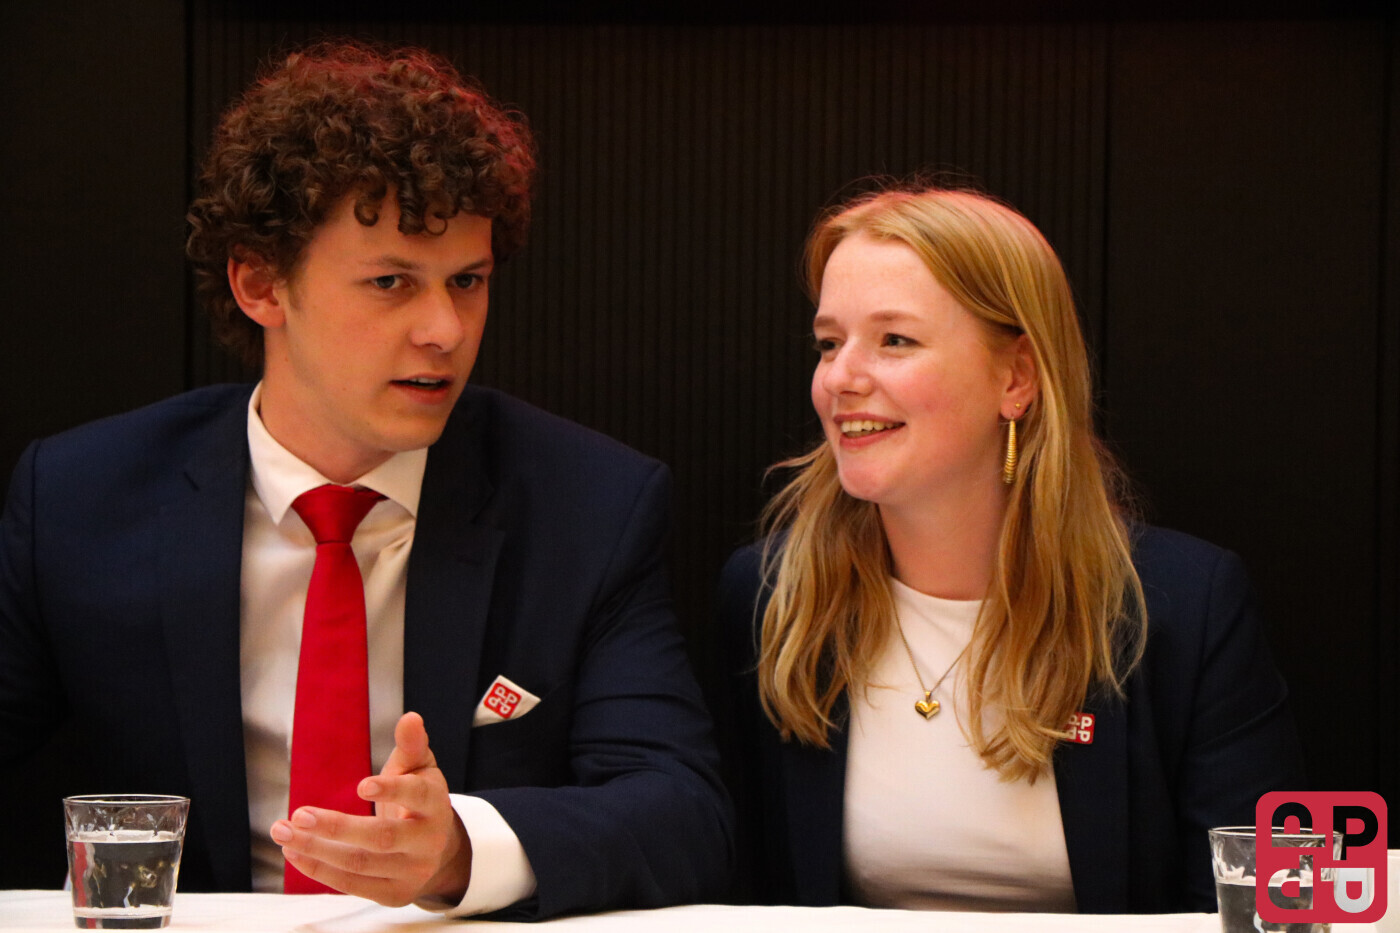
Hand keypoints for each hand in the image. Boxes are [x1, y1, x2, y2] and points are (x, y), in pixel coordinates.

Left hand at [271, 711, 472, 905]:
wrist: (437, 852)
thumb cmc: (420, 801)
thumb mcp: (419, 769)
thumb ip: (412, 744)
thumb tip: (409, 718)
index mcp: (436, 804)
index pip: (416, 796)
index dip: (391, 791)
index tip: (361, 786)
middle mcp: (428, 842)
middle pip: (382, 837)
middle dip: (337, 827)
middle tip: (299, 814)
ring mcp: (412, 872)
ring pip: (360, 863)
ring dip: (316, 849)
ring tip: (283, 831)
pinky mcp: (393, 894)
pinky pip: (351, 884)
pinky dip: (319, 869)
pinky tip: (295, 852)